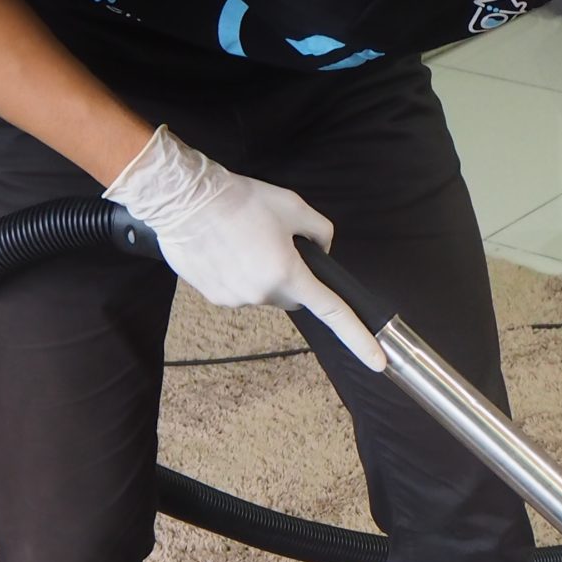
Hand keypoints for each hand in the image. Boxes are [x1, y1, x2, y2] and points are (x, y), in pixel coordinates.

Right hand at [103, 125, 384, 369]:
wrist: (184, 200)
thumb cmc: (241, 200)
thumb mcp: (294, 207)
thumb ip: (320, 232)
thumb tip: (322, 250)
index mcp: (289, 274)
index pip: (332, 312)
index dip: (359, 337)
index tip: (378, 361)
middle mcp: (263, 294)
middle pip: (293, 298)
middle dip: (293, 279)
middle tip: (275, 246)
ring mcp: (236, 300)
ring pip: (263, 293)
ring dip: (261, 274)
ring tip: (241, 241)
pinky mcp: (213, 296)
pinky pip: (237, 291)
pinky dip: (236, 274)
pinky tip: (222, 249)